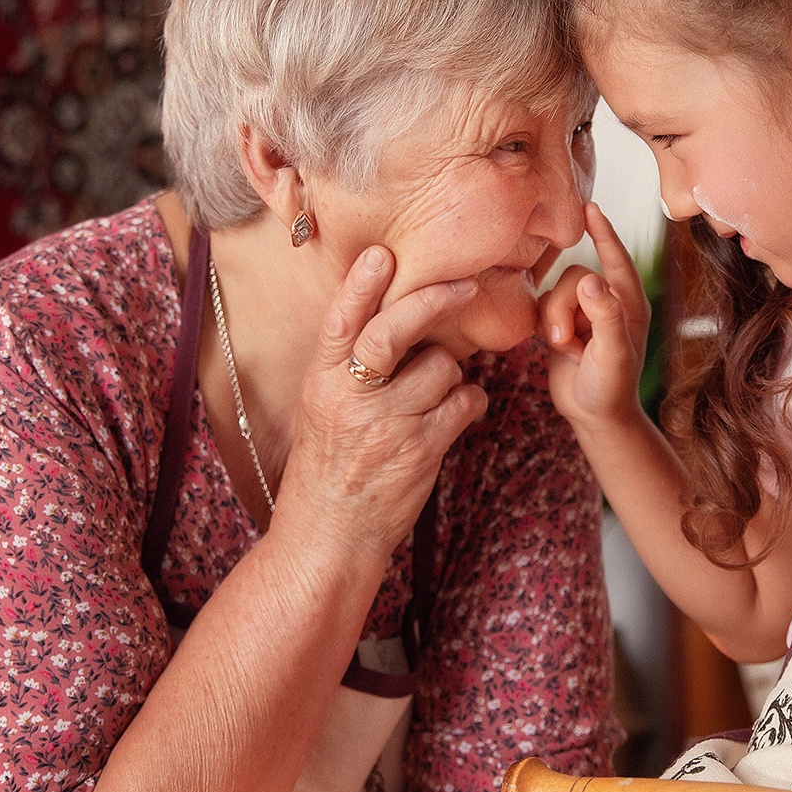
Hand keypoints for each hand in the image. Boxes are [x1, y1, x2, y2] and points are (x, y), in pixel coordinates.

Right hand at [276, 246, 488, 561]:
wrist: (328, 536)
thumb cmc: (328, 467)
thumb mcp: (322, 409)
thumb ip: (349, 366)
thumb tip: (397, 317)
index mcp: (321, 381)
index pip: (340, 321)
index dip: (361, 285)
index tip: (382, 254)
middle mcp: (350, 398)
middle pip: (395, 330)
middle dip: (434, 300)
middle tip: (466, 284)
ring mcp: (386, 425)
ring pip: (442, 367)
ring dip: (451, 374)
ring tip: (436, 395)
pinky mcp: (420, 450)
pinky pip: (464, 403)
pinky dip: (470, 402)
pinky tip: (458, 413)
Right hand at [539, 202, 650, 431]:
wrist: (594, 416)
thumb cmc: (612, 387)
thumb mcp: (613, 352)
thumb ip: (605, 315)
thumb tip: (591, 278)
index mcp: (629, 303)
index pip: (615, 258)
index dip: (602, 231)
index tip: (589, 206)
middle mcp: (606, 302)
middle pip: (575, 277)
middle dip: (565, 307)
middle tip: (568, 343)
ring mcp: (582, 313)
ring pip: (555, 292)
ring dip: (555, 322)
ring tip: (568, 351)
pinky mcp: (560, 324)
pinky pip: (542, 308)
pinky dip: (546, 329)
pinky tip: (560, 351)